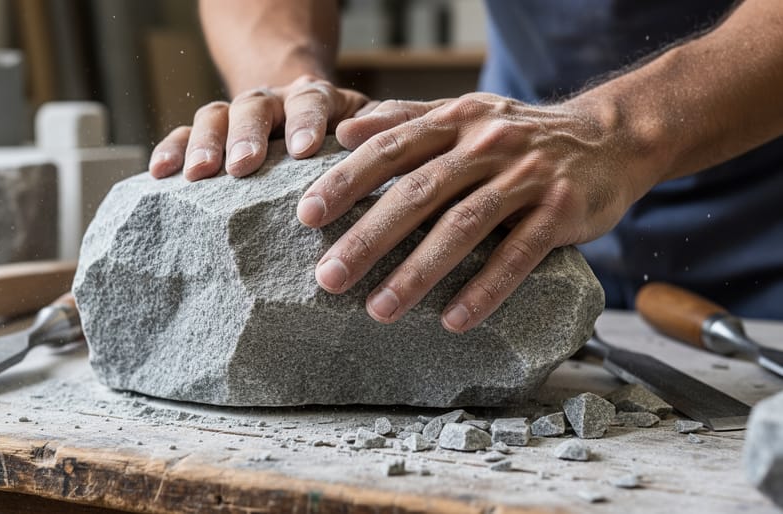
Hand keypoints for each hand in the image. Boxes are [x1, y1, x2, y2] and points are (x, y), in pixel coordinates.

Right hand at [149, 75, 369, 179]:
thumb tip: (376, 141)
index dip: (305, 122)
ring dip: (204, 143)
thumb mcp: (367, 128)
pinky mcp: (211, 135)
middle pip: (254, 106)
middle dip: (247, 135)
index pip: (310, 101)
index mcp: (313, 99)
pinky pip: (183, 136)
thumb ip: (378, 130)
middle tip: (243, 165)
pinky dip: (170, 149)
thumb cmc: (342, 135)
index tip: (303, 150)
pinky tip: (160, 172)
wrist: (304, 119)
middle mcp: (272, 101)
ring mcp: (236, 115)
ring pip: (215, 116)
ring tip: (198, 173)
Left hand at [299, 93, 656, 332]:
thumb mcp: (466, 112)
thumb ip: (407, 118)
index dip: (346, 181)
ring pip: (463, 226)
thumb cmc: (522, 133)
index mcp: (456, 120)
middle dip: (368, 237)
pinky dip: (485, 288)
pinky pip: (517, 255)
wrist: (611, 137)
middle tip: (329, 276)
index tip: (306, 216)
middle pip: (418, 192)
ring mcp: (527, 176)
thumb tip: (346, 130)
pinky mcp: (562, 211)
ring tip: (378, 309)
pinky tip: (453, 319)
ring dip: (418, 271)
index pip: (390, 149)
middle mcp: (487, 143)